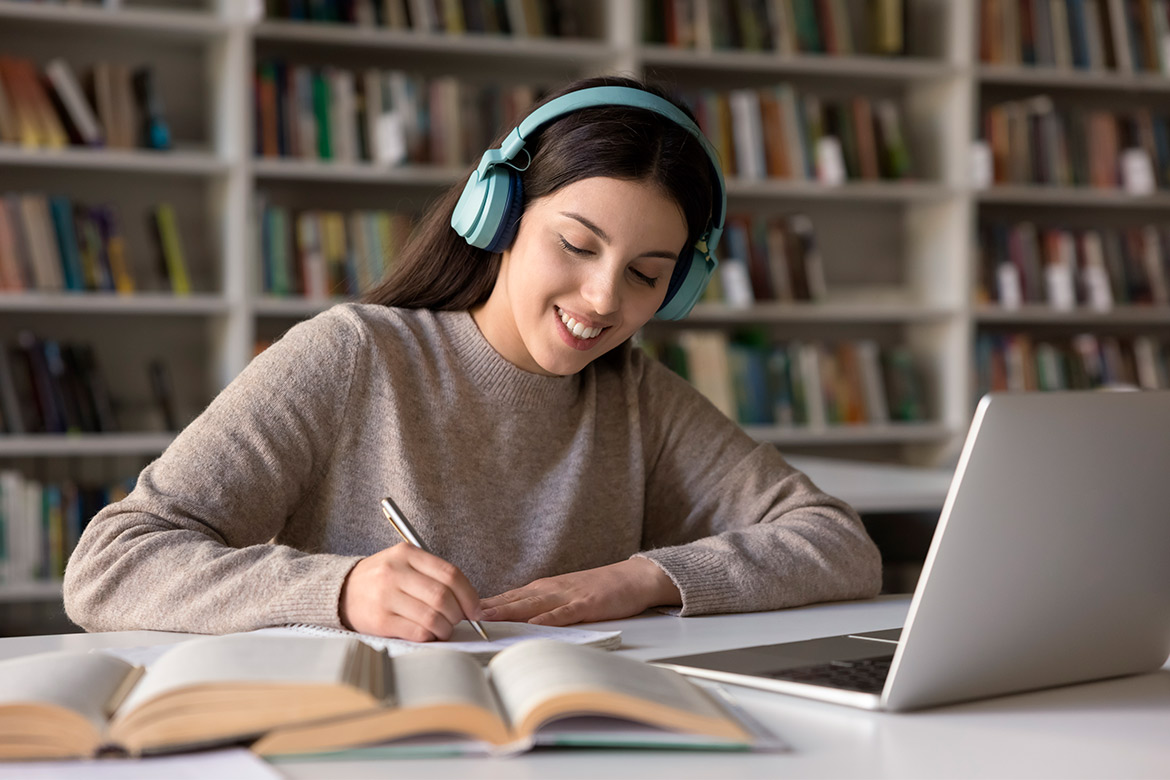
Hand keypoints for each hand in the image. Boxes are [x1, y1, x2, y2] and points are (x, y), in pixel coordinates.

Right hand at [339, 543, 482, 641]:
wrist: (341, 591)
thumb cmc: (382, 579)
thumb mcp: (404, 563)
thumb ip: (433, 575)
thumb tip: (469, 602)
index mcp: (407, 553)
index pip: (450, 574)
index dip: (469, 595)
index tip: (476, 610)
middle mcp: (396, 572)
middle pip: (443, 597)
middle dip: (458, 614)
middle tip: (458, 621)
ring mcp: (386, 596)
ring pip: (432, 617)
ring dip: (445, 628)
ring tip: (443, 629)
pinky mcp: (380, 620)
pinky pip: (417, 631)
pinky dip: (430, 636)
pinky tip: (428, 634)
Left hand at [478, 558, 680, 626]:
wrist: (632, 578)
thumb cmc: (598, 590)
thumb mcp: (563, 596)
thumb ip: (538, 606)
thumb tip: (510, 620)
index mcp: (542, 589)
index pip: (506, 597)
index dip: (482, 606)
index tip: (457, 613)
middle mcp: (550, 589)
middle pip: (513, 600)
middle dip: (486, 609)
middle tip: (460, 616)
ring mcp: (568, 596)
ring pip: (533, 605)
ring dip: (509, 611)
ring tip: (486, 619)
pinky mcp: (587, 604)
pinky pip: (565, 613)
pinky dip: (549, 619)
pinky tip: (535, 624)